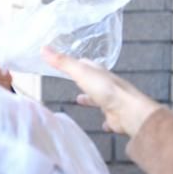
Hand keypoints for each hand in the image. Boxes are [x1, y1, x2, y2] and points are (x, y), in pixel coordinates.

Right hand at [41, 47, 160, 136]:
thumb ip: (62, 62)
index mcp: (98, 72)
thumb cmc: (105, 90)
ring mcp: (112, 101)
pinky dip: (105, 121)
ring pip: (99, 98)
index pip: (85, 63)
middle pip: (92, 80)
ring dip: (91, 99)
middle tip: (72, 80)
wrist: (129, 112)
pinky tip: (102, 125)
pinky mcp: (115, 117)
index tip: (65, 62)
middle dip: (83, 80)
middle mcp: (106, 84)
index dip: (75, 62)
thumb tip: (43, 48)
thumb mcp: (80, 72)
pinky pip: (108, 118)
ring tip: (80, 100)